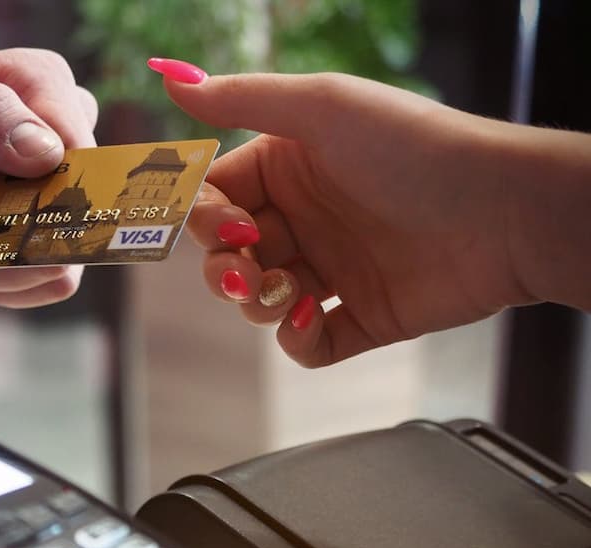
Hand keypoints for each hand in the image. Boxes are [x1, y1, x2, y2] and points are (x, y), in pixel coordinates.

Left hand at [0, 49, 98, 308]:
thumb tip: (46, 152)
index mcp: (41, 82)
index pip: (76, 152)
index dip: (26, 195)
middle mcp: (64, 131)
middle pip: (75, 208)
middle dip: (2, 230)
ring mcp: (61, 185)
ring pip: (67, 253)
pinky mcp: (50, 232)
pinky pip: (59, 280)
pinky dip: (5, 281)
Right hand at [154, 65, 590, 366]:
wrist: (503, 212)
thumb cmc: (415, 148)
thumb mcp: (322, 108)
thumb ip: (241, 98)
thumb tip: (169, 77)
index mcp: (289, 168)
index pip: (216, 197)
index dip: (203, 217)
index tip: (222, 224)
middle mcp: (305, 218)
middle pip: (227, 254)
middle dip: (223, 268)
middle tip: (244, 268)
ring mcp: (332, 271)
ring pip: (257, 301)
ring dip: (255, 301)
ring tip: (287, 290)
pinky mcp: (360, 318)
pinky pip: (304, 344)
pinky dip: (294, 339)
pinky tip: (309, 317)